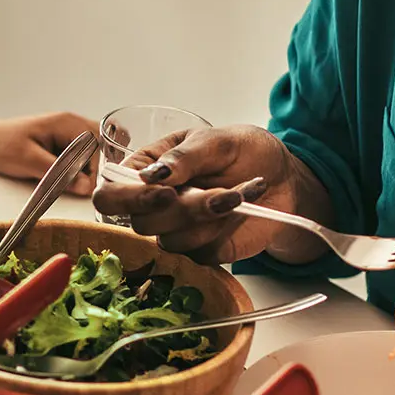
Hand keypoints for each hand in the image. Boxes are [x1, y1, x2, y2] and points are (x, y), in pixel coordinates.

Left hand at [0, 112, 97, 194]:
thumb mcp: (28, 160)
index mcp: (67, 123)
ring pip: (95, 154)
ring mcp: (69, 135)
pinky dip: (79, 171)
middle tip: (82, 186)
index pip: (100, 143)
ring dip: (88, 170)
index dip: (97, 167)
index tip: (87, 187)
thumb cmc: (1, 146)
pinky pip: (83, 159)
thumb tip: (86, 186)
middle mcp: (72, 126)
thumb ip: (58, 172)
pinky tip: (66, 181)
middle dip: (97, 168)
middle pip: (103, 146)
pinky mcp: (63, 147)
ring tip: (72, 184)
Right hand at [89, 125, 325, 263]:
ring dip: (209, 218)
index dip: (128, 200)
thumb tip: (151, 176)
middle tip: (218, 192)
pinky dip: (224, 231)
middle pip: (140, 224)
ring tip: (239, 194)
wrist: (285, 180)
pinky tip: (242, 210)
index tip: (165, 192)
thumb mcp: (218, 140)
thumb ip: (184, 156)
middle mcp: (154, 204)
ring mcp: (177, 230)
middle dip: (184, 209)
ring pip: (171, 241)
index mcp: (146, 170)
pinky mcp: (200, 251)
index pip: (110, 194)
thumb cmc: (246, 152)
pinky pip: (199, 254)